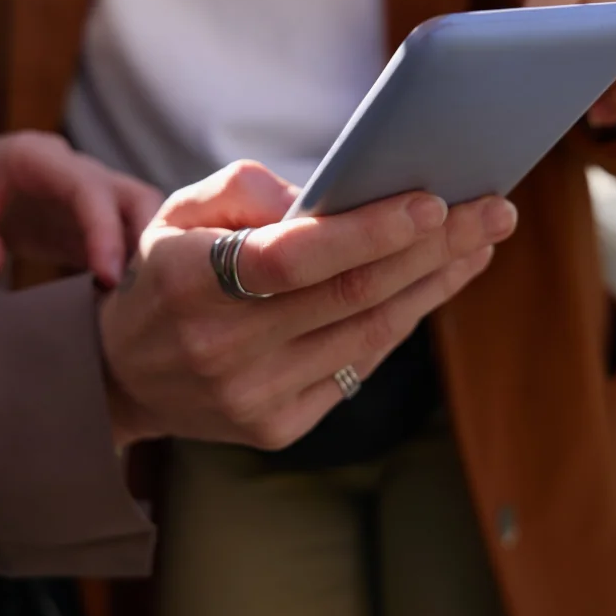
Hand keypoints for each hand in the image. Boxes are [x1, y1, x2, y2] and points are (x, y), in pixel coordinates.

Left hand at [0, 132, 163, 285]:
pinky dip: (129, 267)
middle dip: (148, 238)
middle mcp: (75, 171)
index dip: (106, 230)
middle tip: (142, 290)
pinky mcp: (87, 223)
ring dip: (146, 253)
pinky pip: (122, 240)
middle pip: (135, 194)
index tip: (109, 276)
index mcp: (41, 158)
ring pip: (139, 215)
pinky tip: (122, 303)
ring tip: (138, 300)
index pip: (90, 189)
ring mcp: (86, 197)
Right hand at [100, 161, 517, 449]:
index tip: (433, 202)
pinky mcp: (277, 427)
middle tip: (492, 210)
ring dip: (434, 284)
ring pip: (368, 333)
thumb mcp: (176, 213)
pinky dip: (402, 321)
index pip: (295, 259)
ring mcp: (254, 396)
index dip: (368, 231)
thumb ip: (244, 189)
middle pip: (352, 295)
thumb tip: (328, 197)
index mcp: (192, 282)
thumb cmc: (165, 277)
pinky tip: (435, 285)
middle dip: (433, 248)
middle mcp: (224, 347)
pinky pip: (357, 368)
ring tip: (481, 243)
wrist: (123, 376)